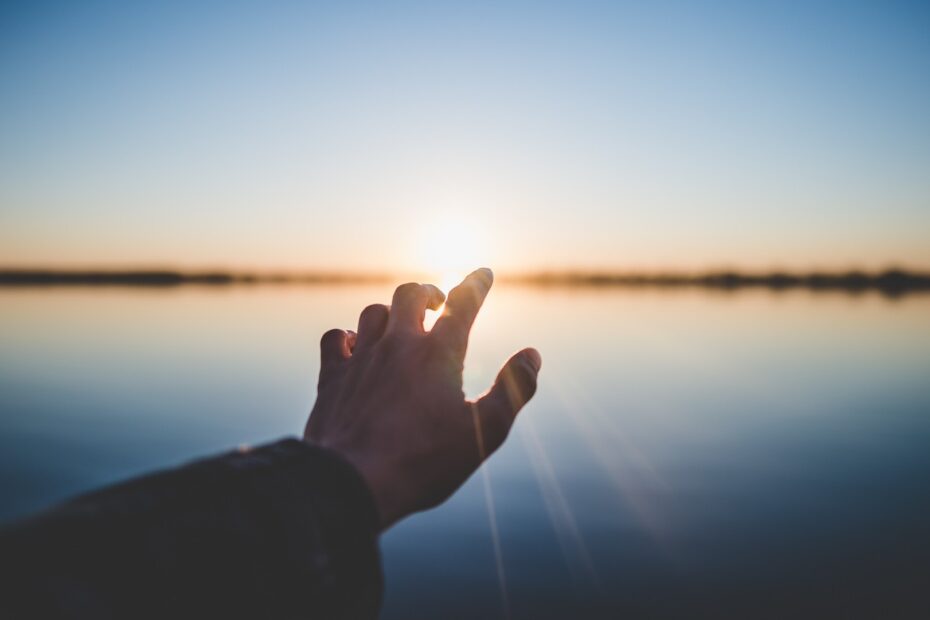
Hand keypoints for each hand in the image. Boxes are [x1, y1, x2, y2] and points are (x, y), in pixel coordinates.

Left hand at [304, 268, 540, 530]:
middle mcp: (398, 345)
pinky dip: (348, 336)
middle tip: (437, 302)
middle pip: (411, 294)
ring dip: (390, 312)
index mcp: (439, 354)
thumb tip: (532, 355)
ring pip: (373, 312)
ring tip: (400, 325)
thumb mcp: (485, 432)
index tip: (483, 273)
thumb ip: (513, 390)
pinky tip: (355, 346)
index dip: (476, 284)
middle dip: (428, 292)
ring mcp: (361, 358)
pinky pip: (336, 338)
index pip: (462, 303)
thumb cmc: (425, 461)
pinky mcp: (332, 378)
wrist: (353, 482)